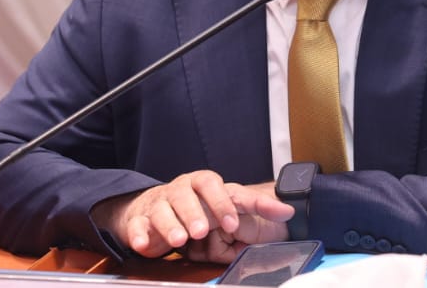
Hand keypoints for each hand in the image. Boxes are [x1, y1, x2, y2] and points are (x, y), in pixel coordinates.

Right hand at [93, 172, 292, 262]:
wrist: (155, 207)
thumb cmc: (198, 205)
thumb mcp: (229, 202)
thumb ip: (256, 205)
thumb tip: (288, 211)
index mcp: (202, 184)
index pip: (212, 185)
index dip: (221, 203)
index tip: (232, 223)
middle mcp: (179, 190)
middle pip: (184, 195)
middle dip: (193, 213)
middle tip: (201, 231)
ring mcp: (159, 204)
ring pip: (161, 210)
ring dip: (170, 224)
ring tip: (180, 240)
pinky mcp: (141, 220)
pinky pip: (138, 224)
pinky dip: (140, 233)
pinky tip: (145, 243)